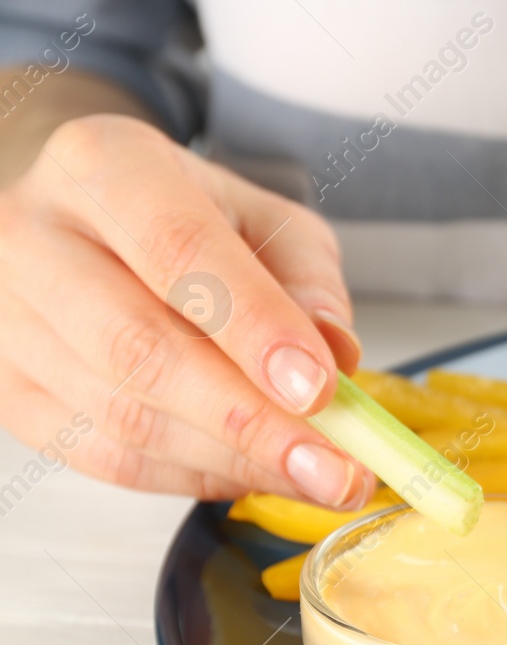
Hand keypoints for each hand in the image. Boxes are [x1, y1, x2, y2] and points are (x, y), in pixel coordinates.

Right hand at [0, 113, 373, 507]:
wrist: (92, 227)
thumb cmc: (186, 219)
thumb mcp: (266, 220)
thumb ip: (307, 280)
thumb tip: (336, 354)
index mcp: (104, 167)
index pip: (180, 249)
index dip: (253, 327)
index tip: (318, 389)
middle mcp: (34, 236)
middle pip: (139, 348)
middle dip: (251, 420)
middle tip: (334, 465)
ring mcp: (9, 321)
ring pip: (124, 417)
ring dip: (233, 460)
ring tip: (315, 475)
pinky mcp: (9, 392)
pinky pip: (107, 459)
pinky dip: (195, 477)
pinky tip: (254, 471)